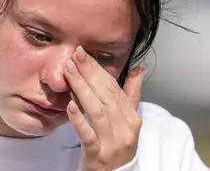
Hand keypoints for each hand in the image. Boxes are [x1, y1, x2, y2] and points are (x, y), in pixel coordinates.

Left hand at [65, 46, 144, 170]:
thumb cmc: (118, 144)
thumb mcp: (128, 120)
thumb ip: (131, 94)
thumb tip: (140, 68)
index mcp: (132, 118)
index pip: (115, 88)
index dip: (98, 69)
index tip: (83, 53)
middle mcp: (125, 129)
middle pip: (106, 96)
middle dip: (89, 74)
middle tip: (74, 56)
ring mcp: (112, 143)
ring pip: (97, 112)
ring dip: (82, 89)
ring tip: (69, 73)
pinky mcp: (98, 156)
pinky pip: (88, 136)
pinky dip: (79, 120)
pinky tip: (70, 106)